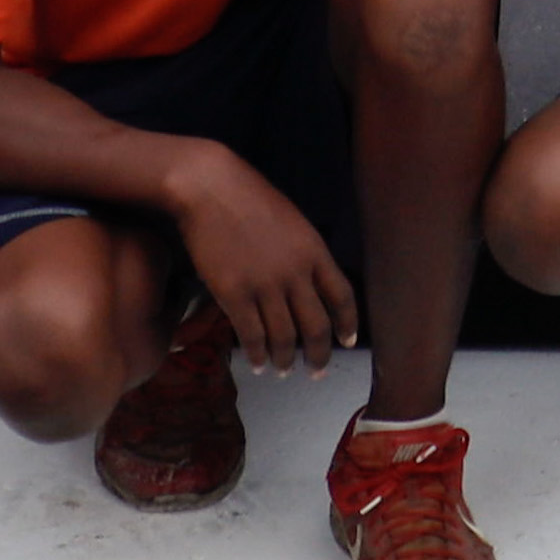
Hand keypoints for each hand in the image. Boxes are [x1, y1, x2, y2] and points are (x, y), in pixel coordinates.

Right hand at [165, 150, 360, 371]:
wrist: (211, 188)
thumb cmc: (249, 199)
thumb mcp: (292, 223)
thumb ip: (303, 255)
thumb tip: (308, 287)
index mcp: (315, 251)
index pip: (342, 297)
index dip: (347, 324)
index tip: (348, 342)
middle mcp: (295, 273)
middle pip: (316, 326)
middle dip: (319, 354)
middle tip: (316, 371)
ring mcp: (265, 286)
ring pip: (284, 338)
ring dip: (285, 360)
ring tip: (284, 371)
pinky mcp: (234, 294)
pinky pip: (252, 336)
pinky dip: (257, 355)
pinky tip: (257, 363)